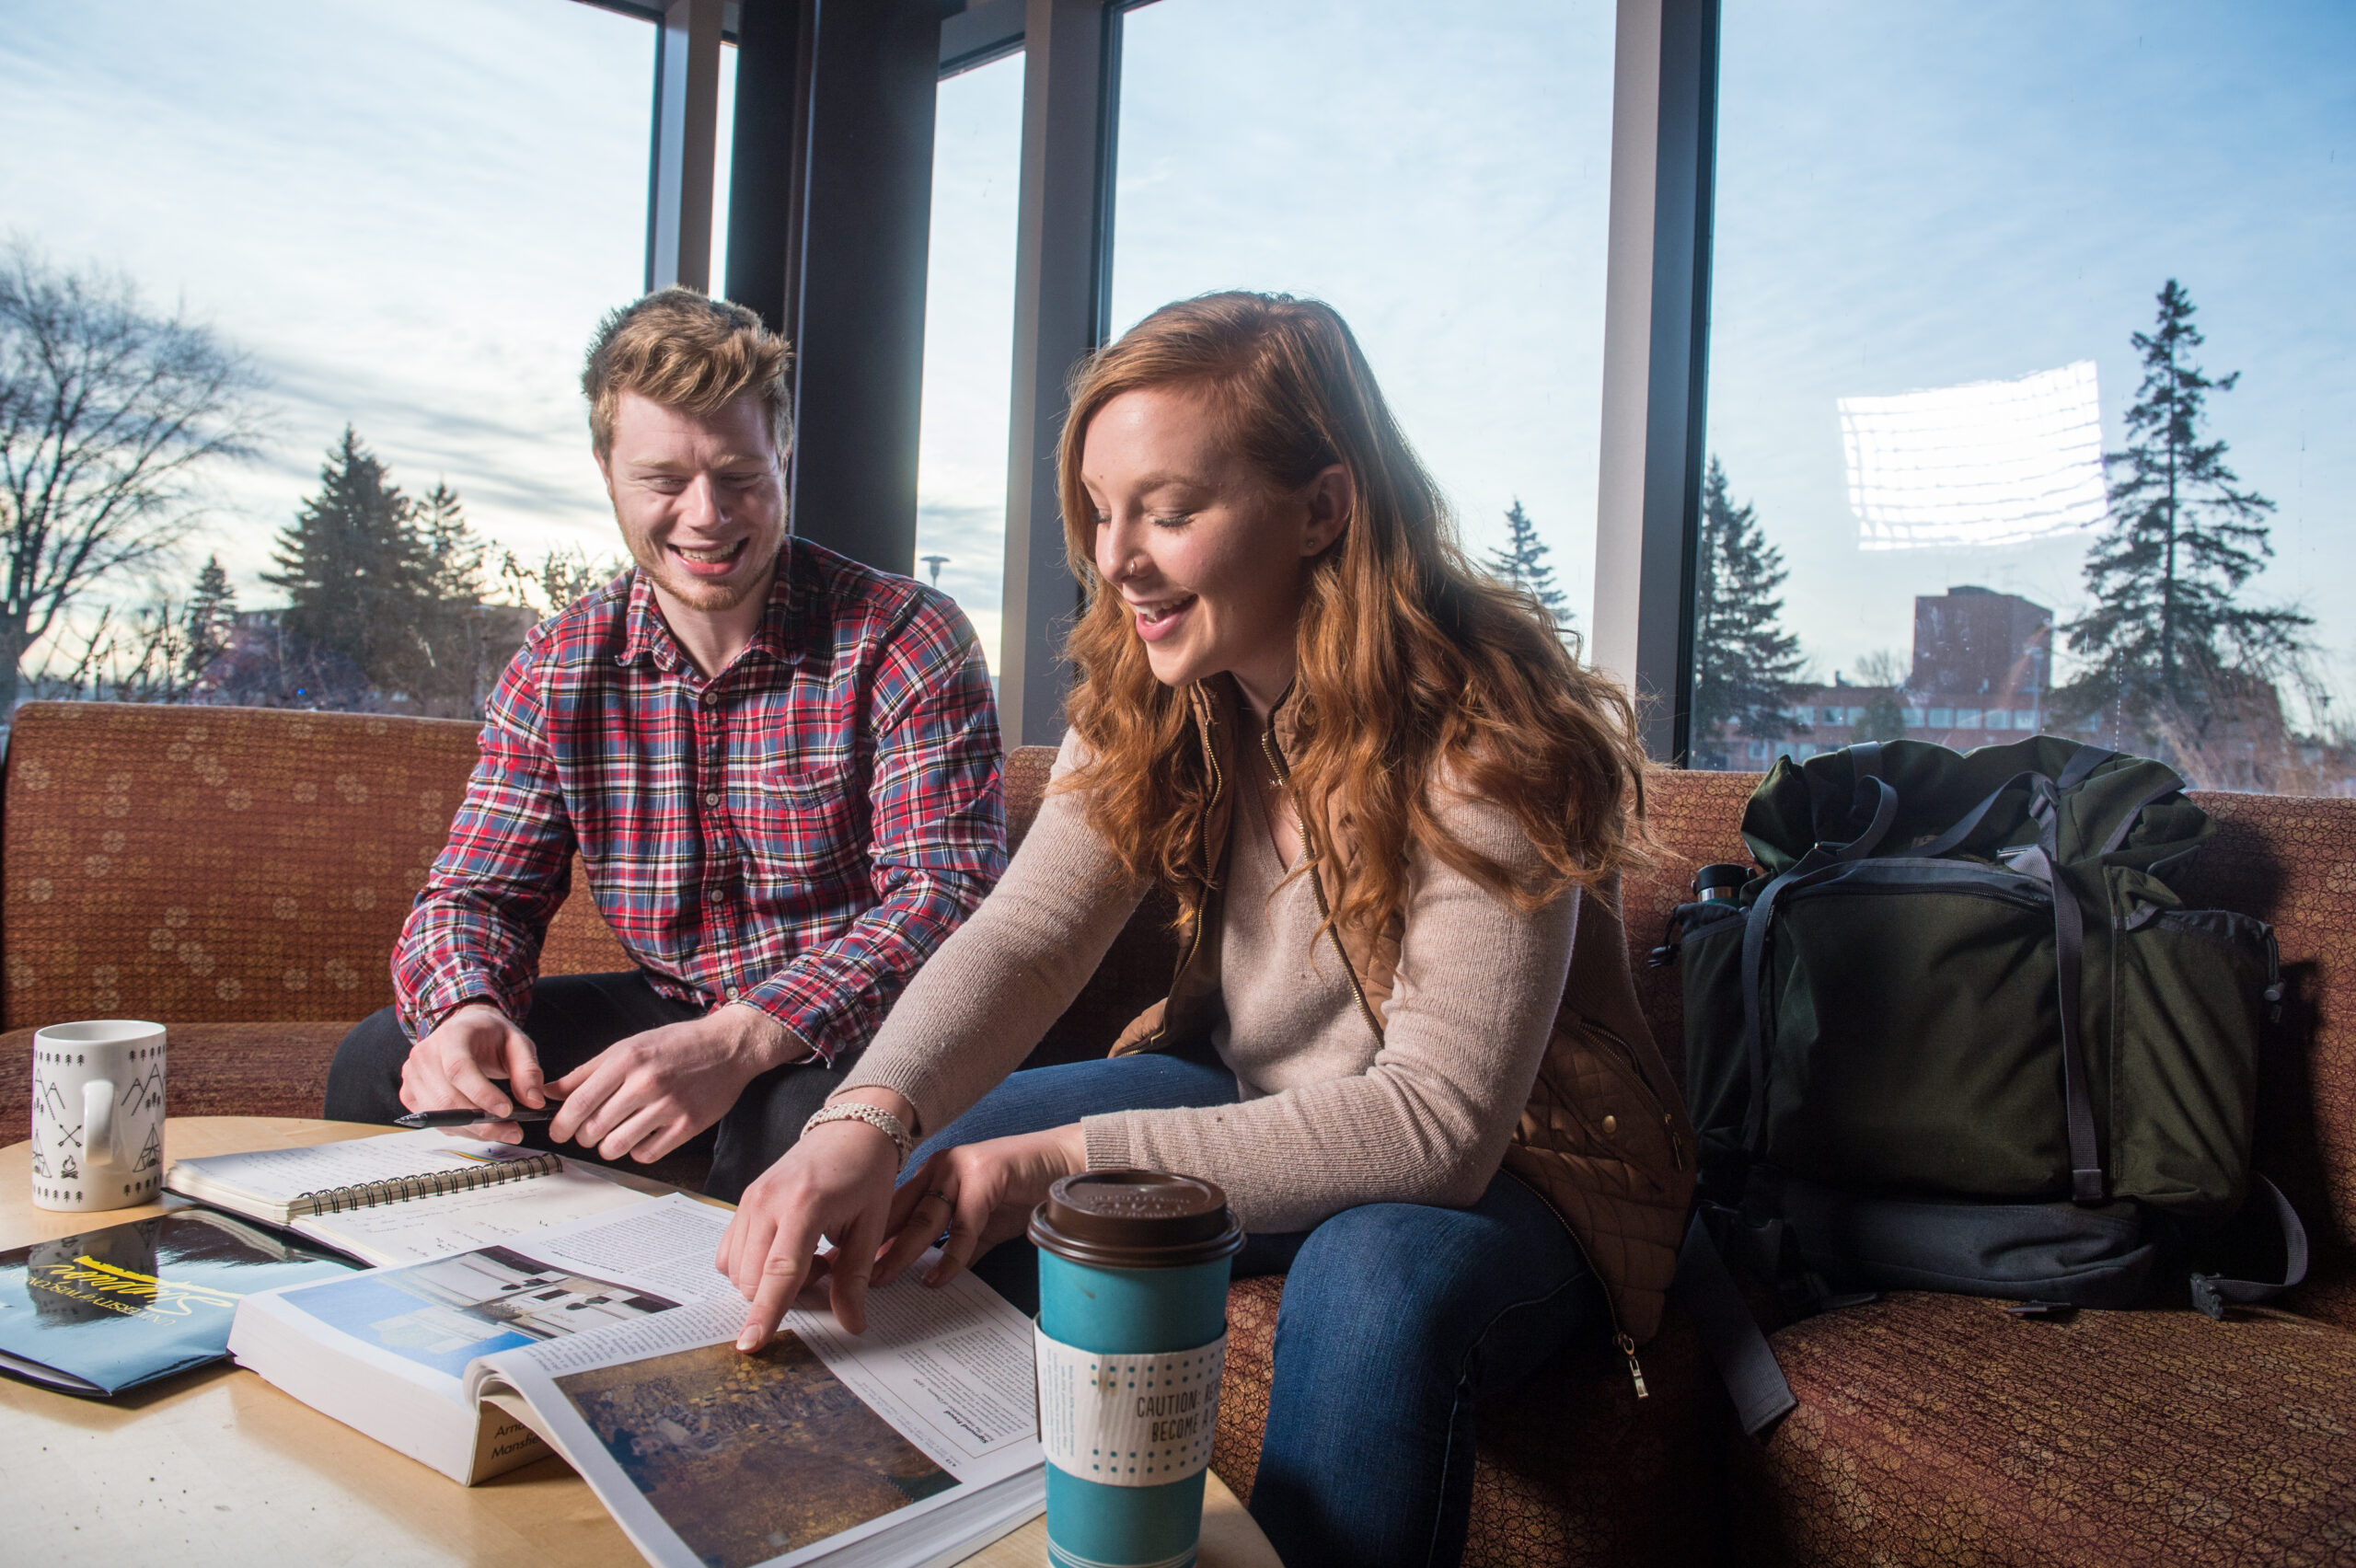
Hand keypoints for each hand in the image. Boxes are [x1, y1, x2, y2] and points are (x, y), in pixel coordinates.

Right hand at [400, 1002, 542, 1142]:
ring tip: (503, 1131)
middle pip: (447, 1098)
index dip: (481, 1094)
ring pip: (439, 1115)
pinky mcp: (409, 1093)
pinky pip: (433, 1120)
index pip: (459, 1069)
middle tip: (513, 1132)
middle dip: (482, 1122)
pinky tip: (480, 1125)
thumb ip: (528, 1070)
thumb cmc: (491, 1035)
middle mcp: (424, 1054)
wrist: (465, 1029)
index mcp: (451, 1035)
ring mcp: (412, 1075)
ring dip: (472, 1130)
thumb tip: (533, 1101)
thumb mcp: (518, 1044)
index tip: (507, 1111)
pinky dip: (458, 1129)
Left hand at [546, 1005, 797, 1164]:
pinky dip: (637, 1151)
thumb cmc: (676, 1044)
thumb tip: (548, 1092)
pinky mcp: (688, 1125)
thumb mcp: (628, 1047)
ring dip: (608, 1147)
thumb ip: (586, 1071)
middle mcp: (646, 1083)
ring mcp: (668, 1106)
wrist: (728, 1046)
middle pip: (594, 1129)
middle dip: (584, 1136)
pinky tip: (641, 1137)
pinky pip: (647, 1154)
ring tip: (613, 1137)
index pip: (579, 1103)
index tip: (558, 1132)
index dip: (561, 1124)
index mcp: (626, 1060)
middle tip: (589, 1132)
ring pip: (616, 1146)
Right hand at [718, 1094, 910, 1345]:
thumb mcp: (871, 1227)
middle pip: (753, 1278)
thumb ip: (855, 1278)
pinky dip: (753, 1266)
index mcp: (805, 1205)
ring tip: (808, 1256)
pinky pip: (730, 1253)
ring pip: (737, 1270)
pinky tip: (785, 1250)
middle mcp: (768, 1201)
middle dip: (782, 1294)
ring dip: (767, 1281)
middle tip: (824, 1267)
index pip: (779, 1271)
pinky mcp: (743, 1201)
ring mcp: (750, 1199)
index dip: (766, 1312)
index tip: (750, 1344)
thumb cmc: (866, 1175)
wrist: (849, 1131)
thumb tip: (851, 1325)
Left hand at [873, 1124, 1086, 1290]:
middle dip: (878, 1247)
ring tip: (884, 1279)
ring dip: (902, 1252)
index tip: (854, 1267)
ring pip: (924, 1218)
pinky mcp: (985, 1177)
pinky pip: (962, 1225)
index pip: (896, 1209)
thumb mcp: (983, 1224)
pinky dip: (950, 1256)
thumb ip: (959, 1245)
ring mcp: (962, 1170)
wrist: (1063, 1167)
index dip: (875, 1238)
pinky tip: (937, 1278)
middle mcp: (942, 1168)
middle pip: (901, 1213)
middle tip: (857, 1279)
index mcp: (935, 1175)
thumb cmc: (1023, 1191)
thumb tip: (934, 1278)